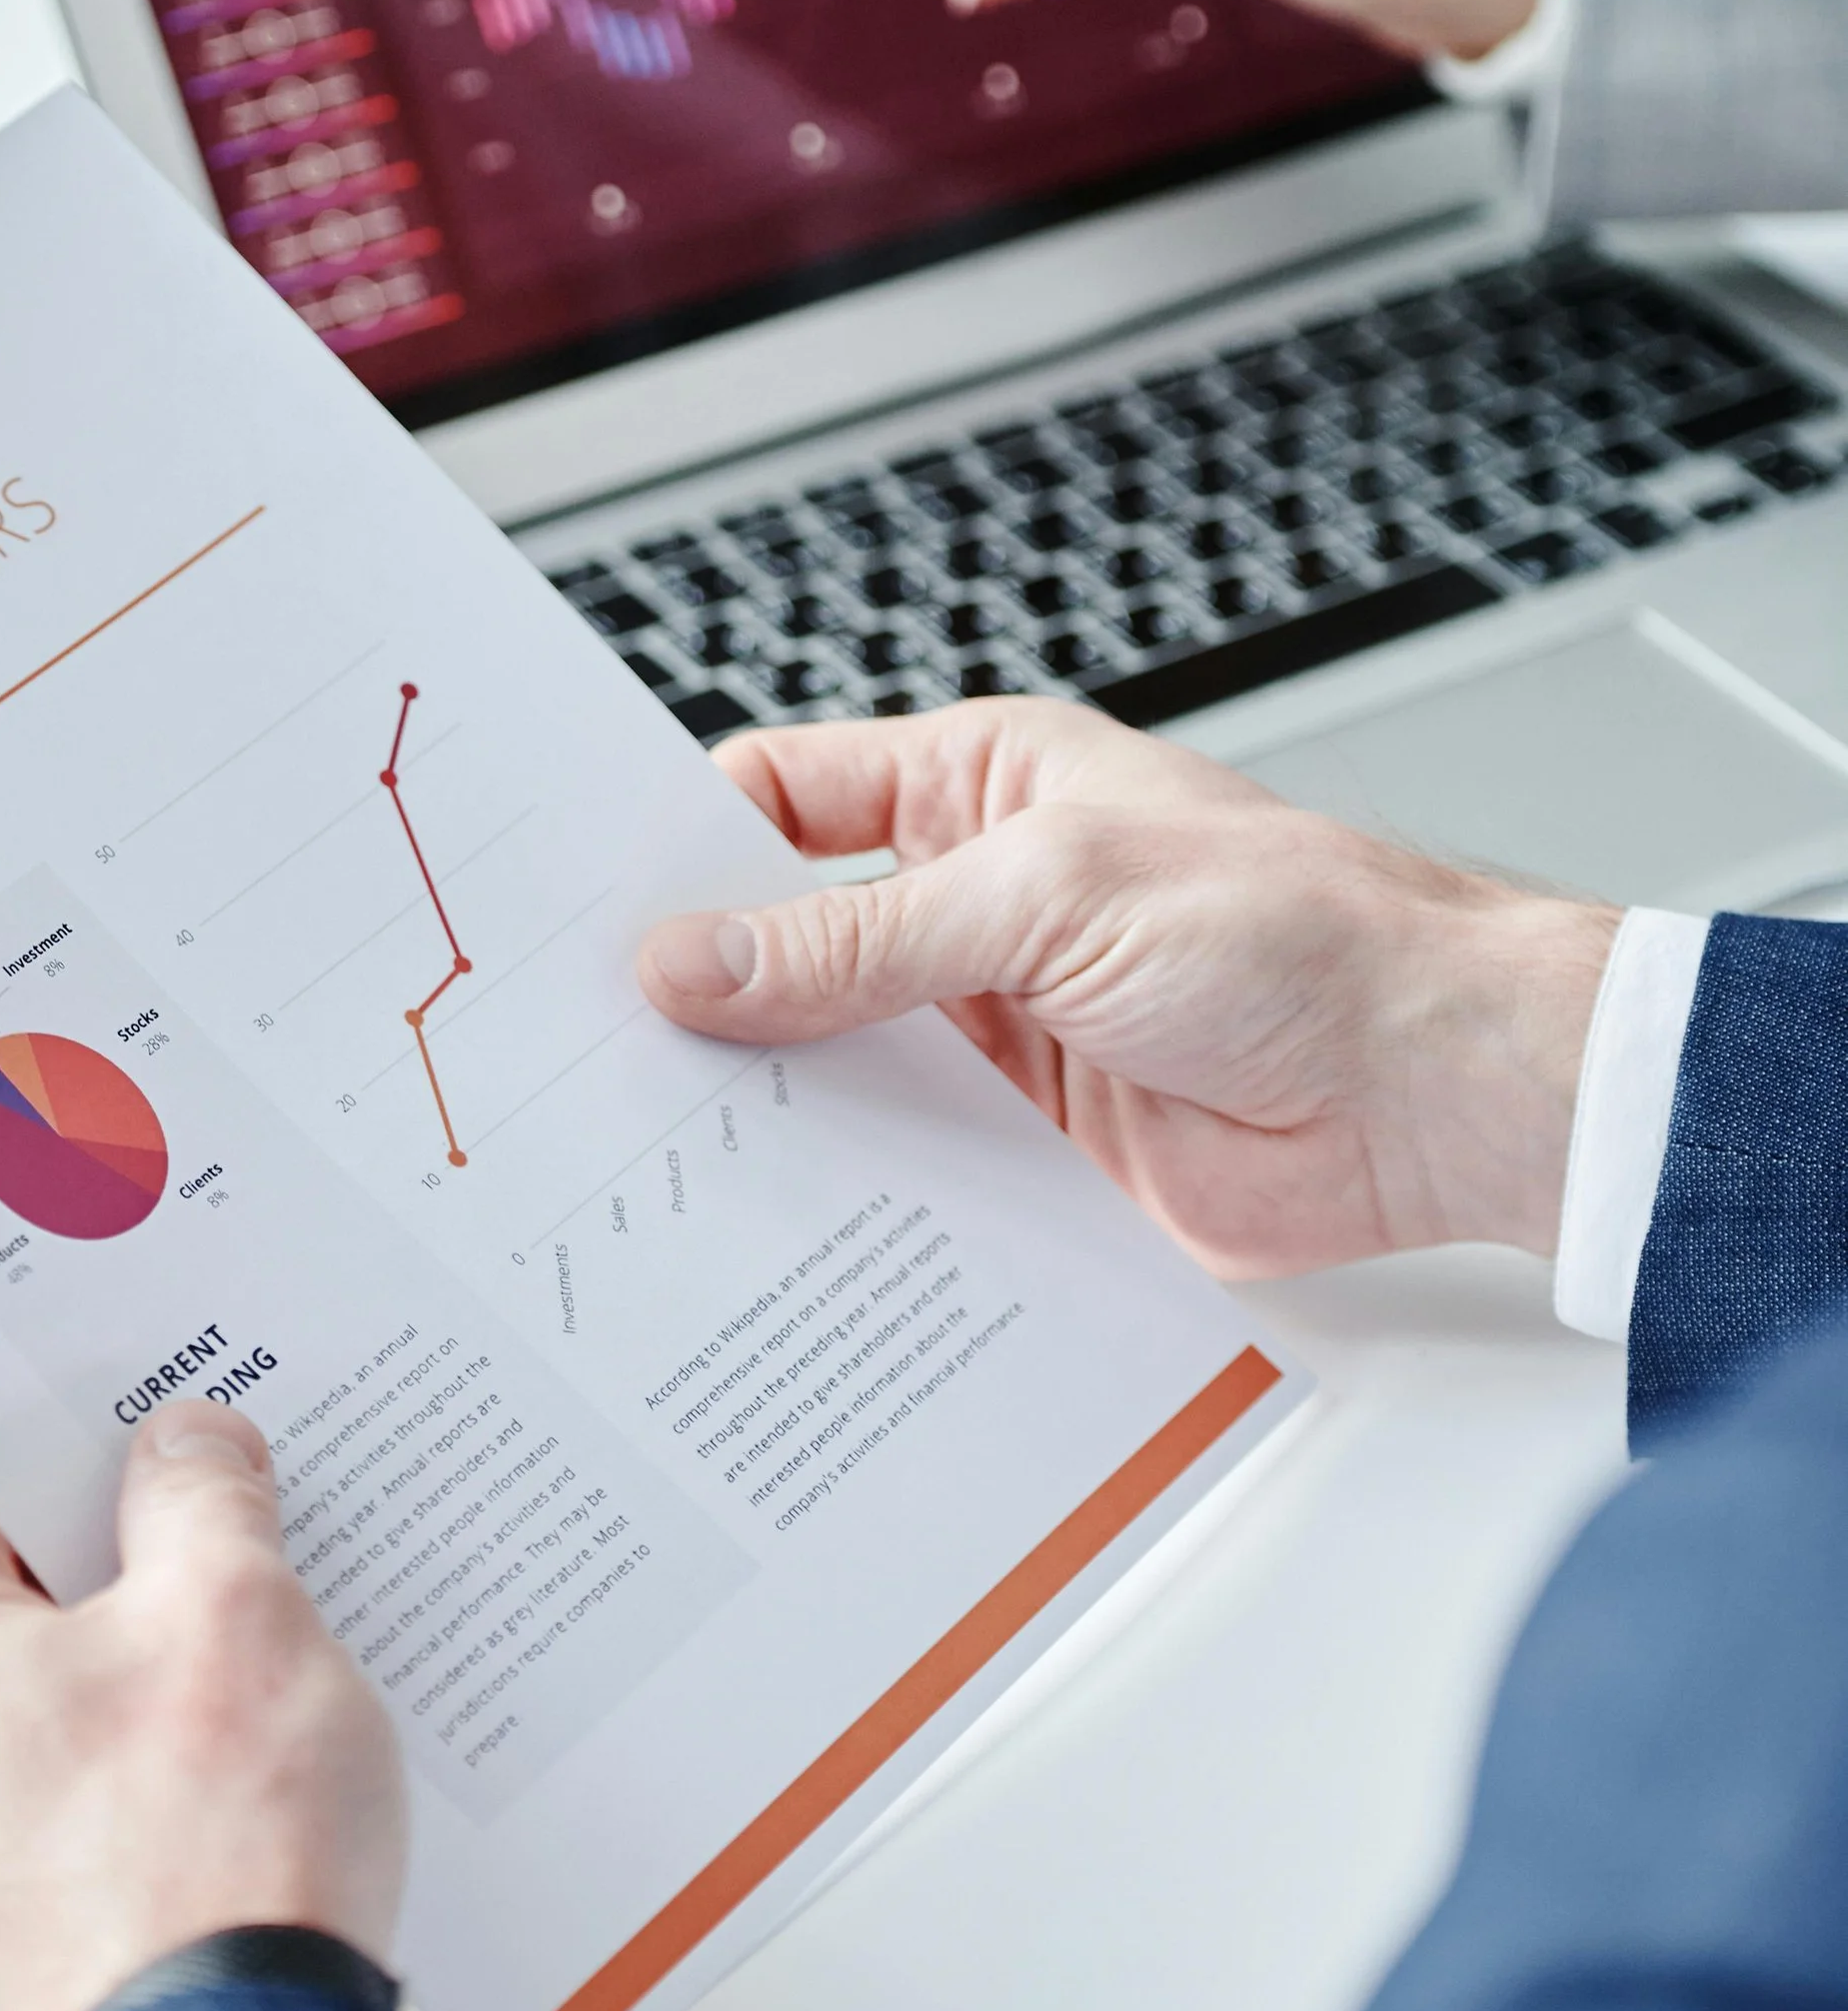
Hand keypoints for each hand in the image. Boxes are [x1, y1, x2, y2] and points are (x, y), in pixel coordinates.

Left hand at [0, 1401, 404, 2010]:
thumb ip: (200, 1494)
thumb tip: (187, 1443)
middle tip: (231, 1506)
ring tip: (263, 1628)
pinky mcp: (8, 1918)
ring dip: (143, 1642)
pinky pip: (67, 1779)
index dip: (61, 1420)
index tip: (156, 1406)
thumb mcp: (234, 1610)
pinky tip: (246, 1740)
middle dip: (118, 1535)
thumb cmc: (211, 1849)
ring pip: (42, 1681)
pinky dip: (143, 1742)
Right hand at [637, 701, 1614, 1277]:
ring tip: (642, 1148)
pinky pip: (900, 1165)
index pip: (781, 795)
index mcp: (976, 788)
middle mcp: (973, 904)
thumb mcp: (1046, 898)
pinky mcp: (1024, 1146)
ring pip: (832, 1063)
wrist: (1432, 1091)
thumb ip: (862, 940)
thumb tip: (698, 959)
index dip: (679, 842)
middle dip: (701, 989)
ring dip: (763, 1103)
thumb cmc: (1297, 933)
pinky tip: (769, 1221)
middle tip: (581, 1044)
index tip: (579, 904)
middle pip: (788, 942)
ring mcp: (994, 1030)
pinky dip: (839, 1192)